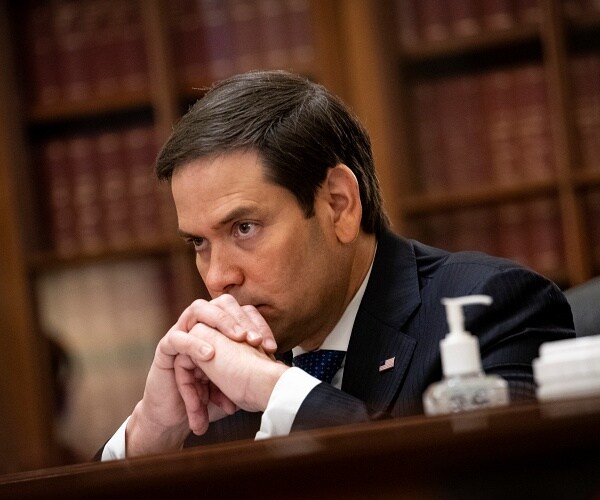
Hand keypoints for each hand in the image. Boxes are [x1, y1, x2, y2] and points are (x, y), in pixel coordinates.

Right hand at [125, 295, 277, 455]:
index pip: (242, 313)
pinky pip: (178, 337)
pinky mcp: (165, 348)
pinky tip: (209, 355)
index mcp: (219, 329)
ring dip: (220, 321)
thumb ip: (250, 370)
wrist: (177, 419)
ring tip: (237, 338)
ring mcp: (182, 332)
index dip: (259, 325)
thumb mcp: (235, 382)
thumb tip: (280, 369)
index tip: (271, 347)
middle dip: (240, 318)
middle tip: (255, 339)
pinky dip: (194, 345)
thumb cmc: (209, 398)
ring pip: (198, 310)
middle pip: (221, 303)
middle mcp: (201, 325)